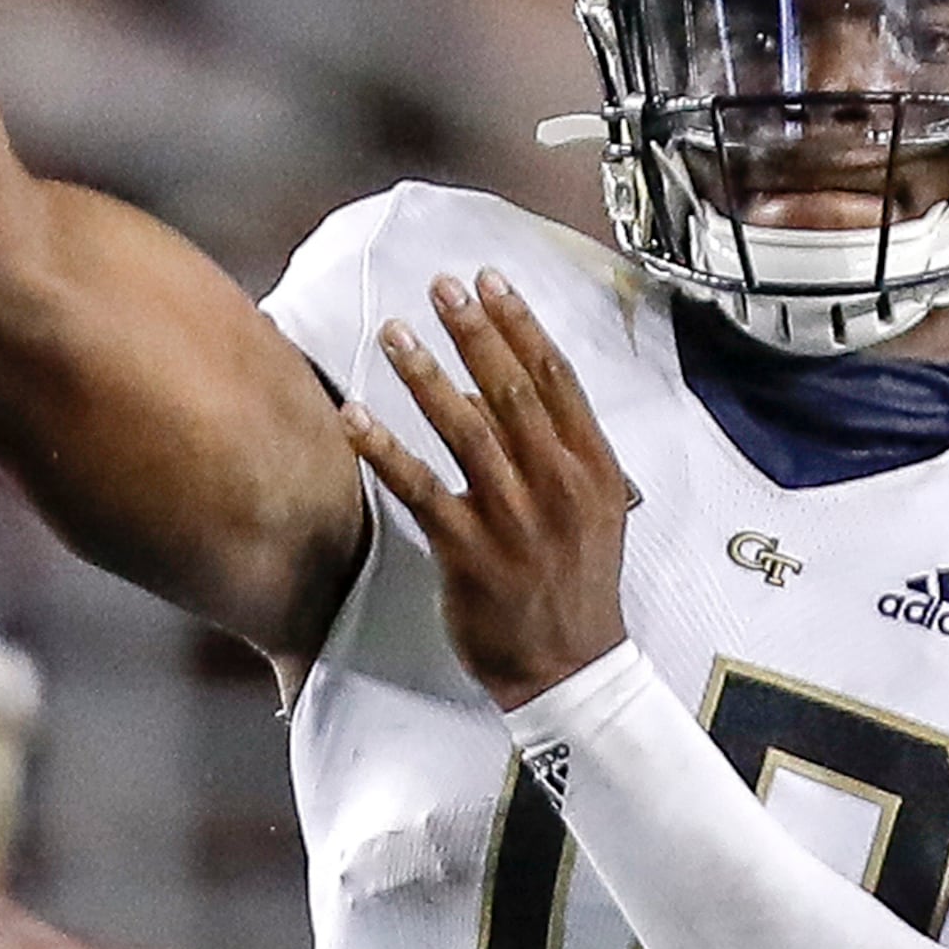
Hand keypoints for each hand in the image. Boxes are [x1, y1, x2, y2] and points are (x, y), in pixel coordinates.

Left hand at [345, 270, 634, 708]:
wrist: (571, 668)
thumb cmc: (576, 584)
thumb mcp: (593, 510)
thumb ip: (557, 449)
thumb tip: (503, 388)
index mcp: (592, 469)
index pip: (556, 378)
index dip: (521, 323)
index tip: (490, 279)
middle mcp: (556, 486)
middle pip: (511, 391)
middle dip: (474, 332)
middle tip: (441, 286)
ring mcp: (513, 520)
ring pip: (465, 431)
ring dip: (426, 375)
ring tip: (394, 332)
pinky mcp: (469, 553)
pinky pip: (420, 489)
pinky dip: (385, 449)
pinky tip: (354, 416)